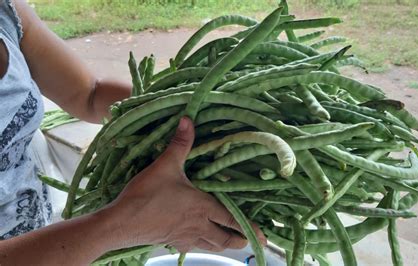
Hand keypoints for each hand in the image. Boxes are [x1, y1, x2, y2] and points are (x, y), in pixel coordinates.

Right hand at [104, 117, 265, 251]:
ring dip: (222, 244)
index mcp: (202, 207)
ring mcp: (184, 236)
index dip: (249, 228)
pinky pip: (191, 246)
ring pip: (210, 245)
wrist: (122, 222)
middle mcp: (198, 225)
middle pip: (225, 239)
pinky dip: (200, 244)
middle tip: (249, 240)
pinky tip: (196, 240)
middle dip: (239, 240)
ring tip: (229, 243)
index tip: (264, 237)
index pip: (232, 219)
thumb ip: (180, 143)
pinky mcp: (170, 241)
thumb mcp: (165, 165)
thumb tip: (188, 118)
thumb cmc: (146, 194)